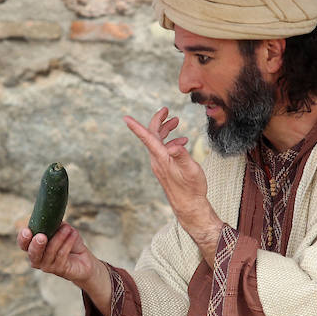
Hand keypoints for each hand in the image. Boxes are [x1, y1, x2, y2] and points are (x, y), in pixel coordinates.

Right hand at [16, 223, 111, 314]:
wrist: (84, 261)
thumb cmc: (70, 244)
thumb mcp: (62, 231)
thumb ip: (55, 225)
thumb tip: (53, 218)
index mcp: (34, 248)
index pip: (23, 245)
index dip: (23, 238)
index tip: (27, 230)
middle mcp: (38, 260)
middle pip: (33, 254)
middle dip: (36, 245)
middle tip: (41, 236)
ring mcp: (48, 266)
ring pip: (50, 252)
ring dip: (59, 238)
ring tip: (67, 228)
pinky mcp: (60, 270)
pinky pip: (62, 255)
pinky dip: (68, 243)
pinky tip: (73, 234)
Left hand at [123, 107, 223, 256]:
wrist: (189, 205)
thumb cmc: (191, 188)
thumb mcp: (190, 169)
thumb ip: (182, 156)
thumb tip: (174, 145)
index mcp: (161, 158)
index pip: (147, 138)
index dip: (136, 127)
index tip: (125, 118)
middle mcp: (157, 160)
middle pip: (152, 135)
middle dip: (159, 121)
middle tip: (166, 110)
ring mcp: (160, 164)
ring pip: (158, 142)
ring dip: (166, 130)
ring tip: (176, 121)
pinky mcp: (164, 168)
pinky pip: (163, 150)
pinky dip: (171, 142)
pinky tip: (182, 142)